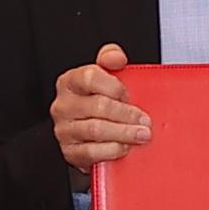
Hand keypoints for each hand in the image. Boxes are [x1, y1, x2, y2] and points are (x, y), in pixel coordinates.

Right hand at [49, 44, 152, 167]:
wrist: (89, 137)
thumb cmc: (99, 104)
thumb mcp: (104, 78)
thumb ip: (110, 60)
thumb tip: (117, 57)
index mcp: (70, 82)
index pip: (90, 77)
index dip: (114, 86)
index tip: (129, 94)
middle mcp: (63, 105)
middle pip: (97, 106)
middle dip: (127, 114)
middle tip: (145, 121)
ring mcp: (64, 129)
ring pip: (96, 130)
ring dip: (124, 133)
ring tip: (141, 135)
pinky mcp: (70, 152)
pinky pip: (92, 152)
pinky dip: (113, 150)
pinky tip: (125, 147)